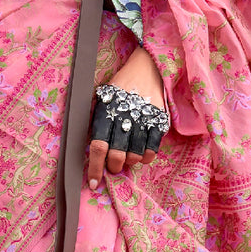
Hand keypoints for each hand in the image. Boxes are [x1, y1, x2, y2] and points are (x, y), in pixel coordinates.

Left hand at [87, 46, 166, 188]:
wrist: (146, 67)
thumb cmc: (119, 86)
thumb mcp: (101, 98)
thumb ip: (96, 121)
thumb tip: (91, 150)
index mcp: (106, 112)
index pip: (97, 147)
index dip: (94, 169)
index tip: (94, 184)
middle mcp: (124, 118)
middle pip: (117, 156)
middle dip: (113, 167)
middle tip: (114, 165)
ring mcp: (143, 120)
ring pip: (135, 156)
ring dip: (129, 161)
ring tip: (127, 155)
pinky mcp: (159, 122)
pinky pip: (152, 151)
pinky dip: (146, 157)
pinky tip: (141, 153)